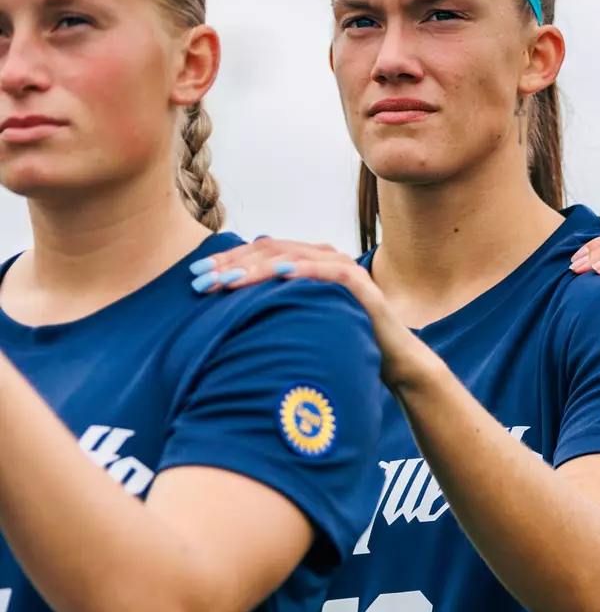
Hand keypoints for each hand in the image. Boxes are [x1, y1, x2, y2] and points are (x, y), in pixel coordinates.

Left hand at [188, 237, 434, 390]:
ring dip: (256, 268)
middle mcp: (322, 257)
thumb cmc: (340, 345)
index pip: (259, 253)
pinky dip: (304, 269)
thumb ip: (271, 312)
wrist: (393, 361)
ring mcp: (342, 267)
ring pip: (292, 257)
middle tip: (200, 281)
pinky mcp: (361, 284)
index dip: (225, 261)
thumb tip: (223, 320)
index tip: (194, 277)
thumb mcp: (297, 325)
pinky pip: (330, 271)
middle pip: (269, 250)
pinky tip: (280, 274)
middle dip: (231, 264)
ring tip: (227, 280)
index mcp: (305, 263)